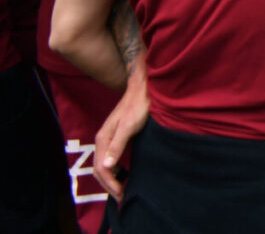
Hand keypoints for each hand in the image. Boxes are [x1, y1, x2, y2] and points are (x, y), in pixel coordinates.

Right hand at [94, 70, 148, 201]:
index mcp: (103, 139)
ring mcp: (109, 138)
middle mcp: (102, 140)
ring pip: (103, 165)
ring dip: (111, 179)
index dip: (110, 183)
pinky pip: (110, 159)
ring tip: (122, 190)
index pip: (101, 168)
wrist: (142, 89)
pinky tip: (123, 175)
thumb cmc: (138, 106)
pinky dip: (114, 171)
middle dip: (109, 185)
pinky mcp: (116, 137)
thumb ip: (117, 145)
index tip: (122, 193)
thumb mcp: (129, 126)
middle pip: (99, 169)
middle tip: (122, 197)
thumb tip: (106, 166)